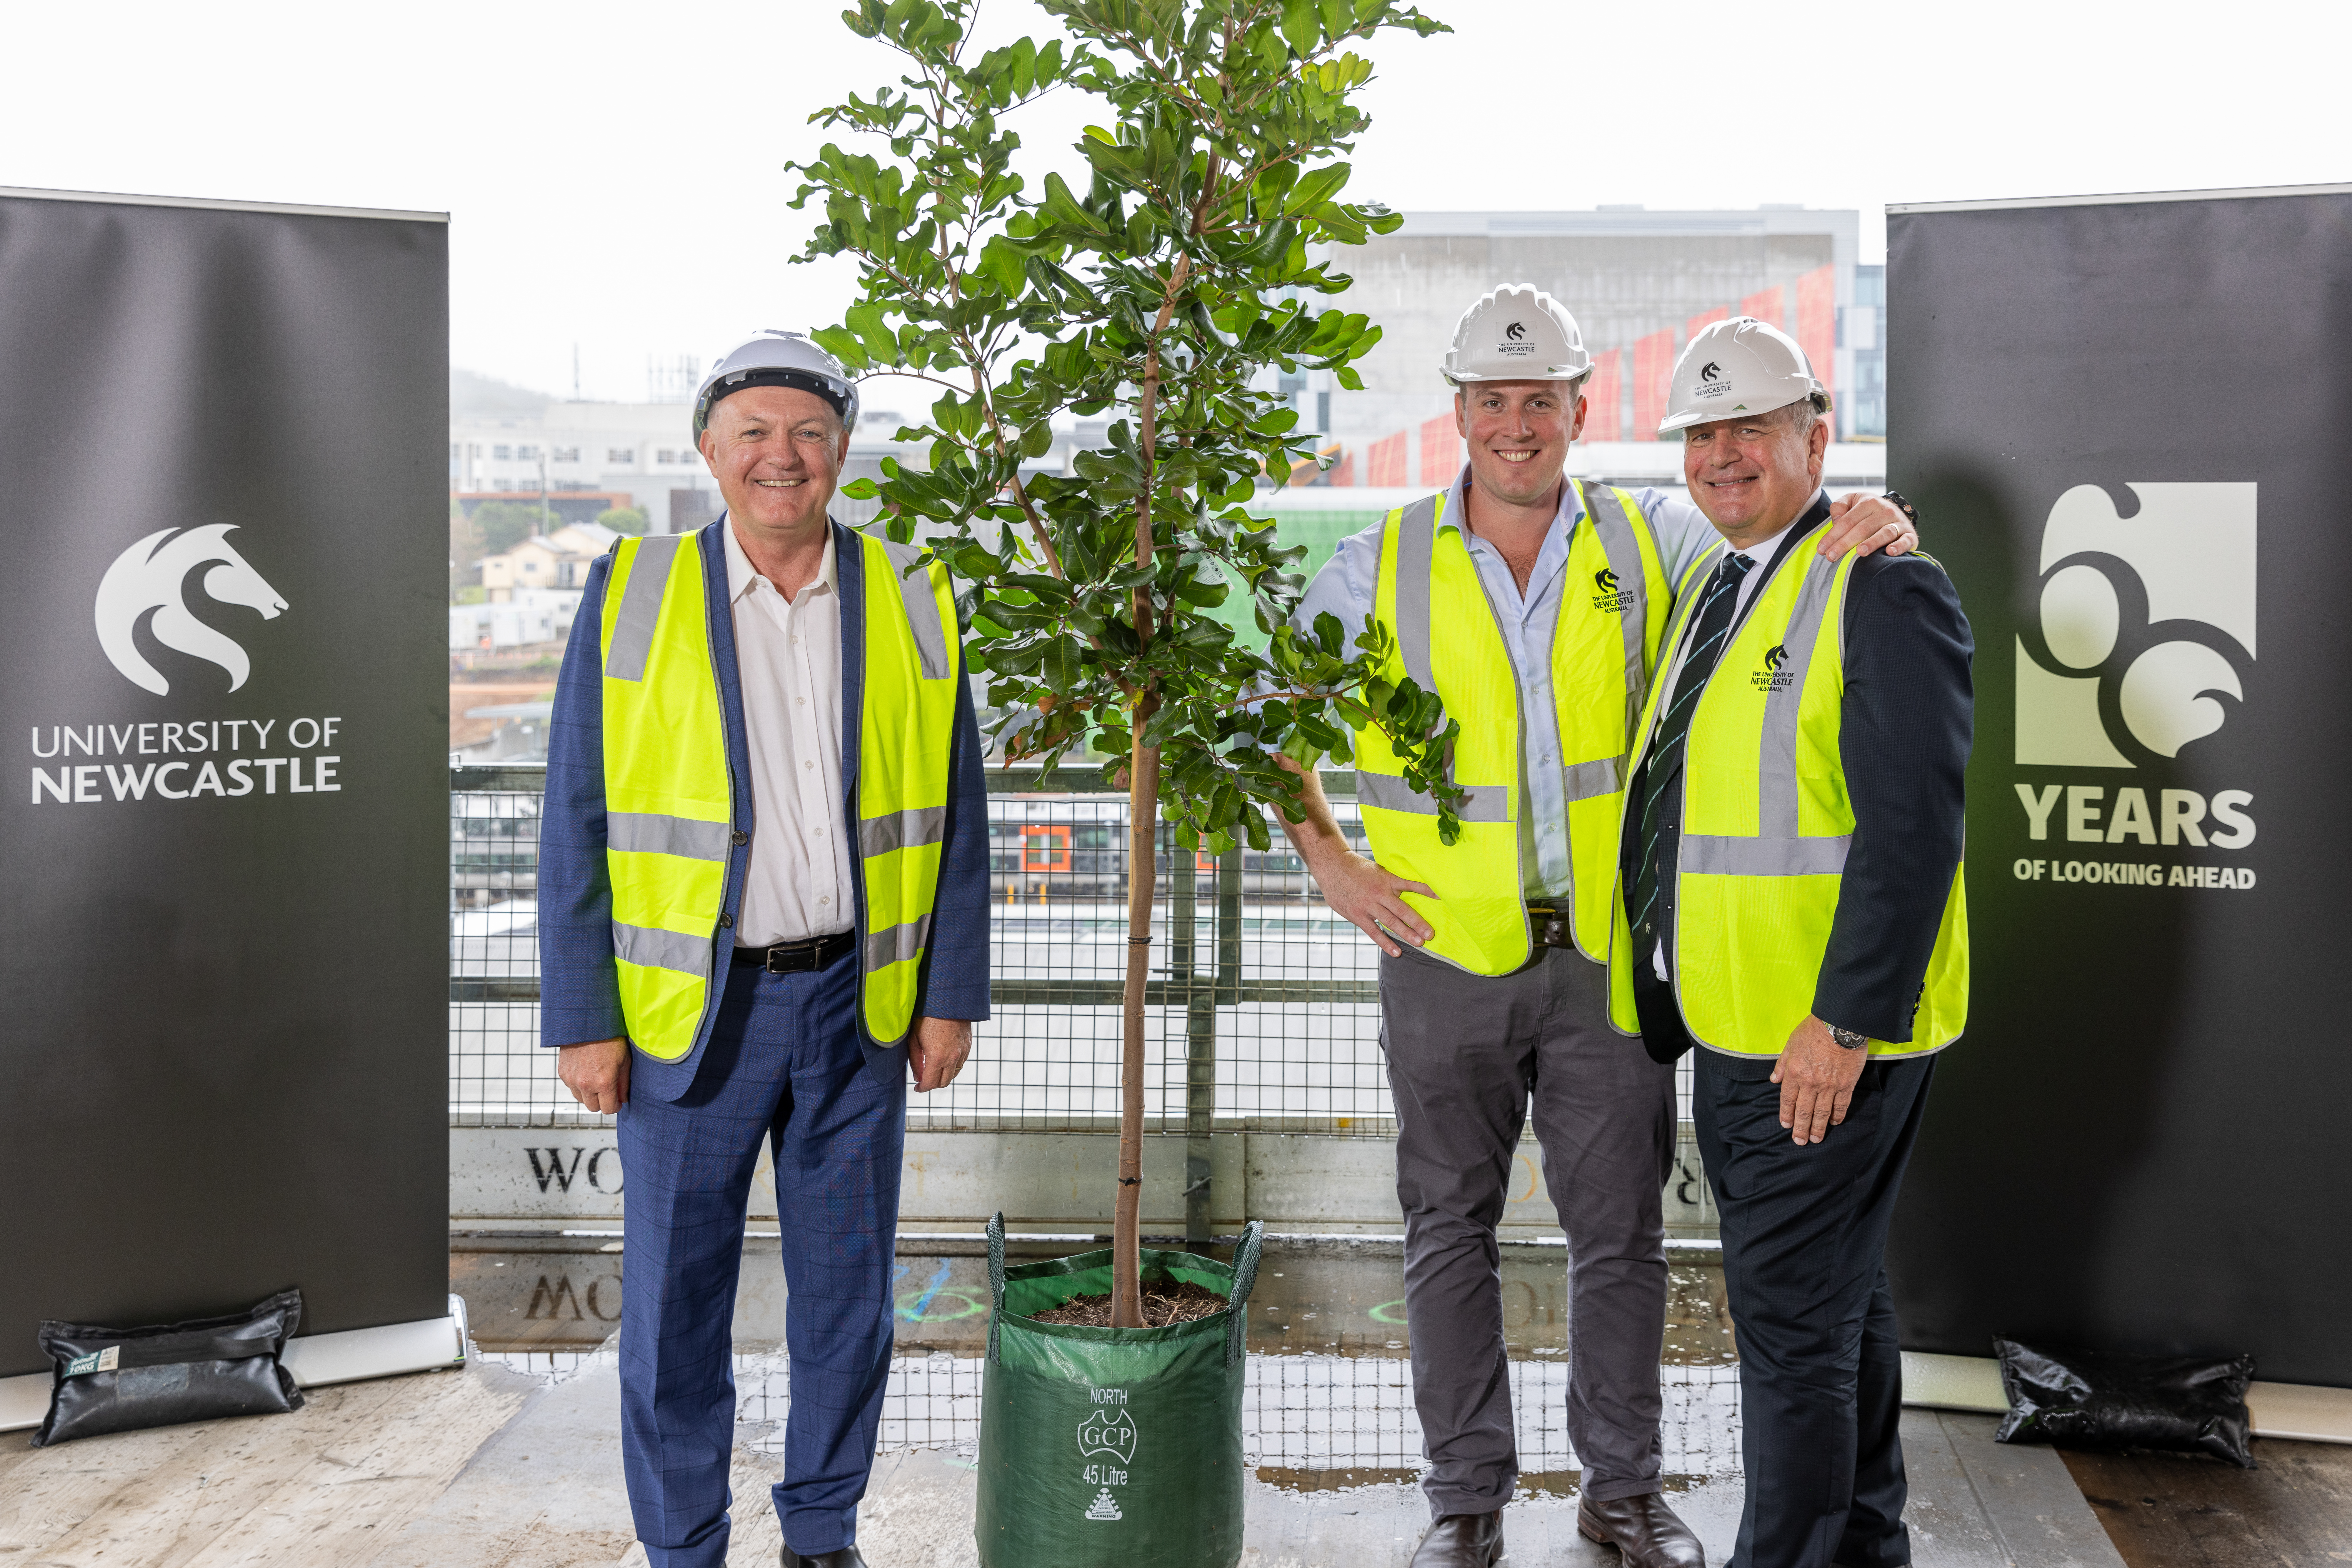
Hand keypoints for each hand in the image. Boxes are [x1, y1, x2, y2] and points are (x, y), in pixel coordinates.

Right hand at [558, 1037, 629, 1113]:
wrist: (588, 1023)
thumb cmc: (609, 1039)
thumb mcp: (624, 1061)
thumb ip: (623, 1084)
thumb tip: (623, 1099)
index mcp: (603, 1083)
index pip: (607, 1109)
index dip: (614, 1106)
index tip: (617, 1101)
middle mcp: (585, 1084)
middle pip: (593, 1107)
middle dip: (602, 1102)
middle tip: (608, 1091)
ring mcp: (572, 1079)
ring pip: (581, 1099)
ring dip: (589, 1094)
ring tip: (597, 1079)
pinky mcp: (563, 1073)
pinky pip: (572, 1087)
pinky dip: (579, 1085)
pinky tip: (587, 1072)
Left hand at [910, 1016, 972, 1091]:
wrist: (947, 1000)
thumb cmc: (927, 1017)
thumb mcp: (914, 1039)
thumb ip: (915, 1061)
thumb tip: (917, 1077)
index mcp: (937, 1058)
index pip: (930, 1083)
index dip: (922, 1088)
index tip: (917, 1087)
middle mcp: (952, 1058)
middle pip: (944, 1082)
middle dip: (932, 1084)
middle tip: (924, 1080)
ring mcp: (963, 1052)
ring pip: (954, 1074)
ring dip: (943, 1076)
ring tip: (934, 1069)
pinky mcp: (968, 1046)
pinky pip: (961, 1063)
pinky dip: (952, 1066)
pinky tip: (944, 1059)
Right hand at [1307, 845, 1434, 956]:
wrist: (1332, 866)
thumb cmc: (1356, 867)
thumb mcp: (1377, 869)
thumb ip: (1390, 881)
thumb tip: (1407, 888)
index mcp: (1386, 879)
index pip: (1410, 885)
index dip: (1426, 891)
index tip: (1440, 897)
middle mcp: (1379, 893)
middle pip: (1402, 910)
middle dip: (1417, 923)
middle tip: (1430, 934)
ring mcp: (1368, 905)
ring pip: (1390, 922)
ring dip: (1405, 934)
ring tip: (1419, 943)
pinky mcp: (1357, 915)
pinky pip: (1374, 932)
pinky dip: (1385, 942)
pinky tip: (1396, 952)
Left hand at [1770, 1015, 1867, 1144]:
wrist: (1839, 1024)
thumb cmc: (1813, 1031)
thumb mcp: (1791, 1044)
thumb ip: (1782, 1064)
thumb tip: (1773, 1080)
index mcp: (1794, 1073)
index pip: (1787, 1099)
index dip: (1787, 1114)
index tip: (1786, 1125)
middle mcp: (1810, 1083)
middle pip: (1804, 1110)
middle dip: (1801, 1128)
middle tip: (1800, 1141)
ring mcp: (1829, 1086)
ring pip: (1821, 1112)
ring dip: (1818, 1128)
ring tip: (1815, 1139)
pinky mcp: (1846, 1085)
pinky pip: (1841, 1105)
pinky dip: (1837, 1116)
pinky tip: (1834, 1123)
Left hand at [1818, 493, 1916, 559]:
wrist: (1896, 511)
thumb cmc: (1868, 510)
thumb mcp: (1853, 501)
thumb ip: (1840, 506)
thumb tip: (1836, 520)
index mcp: (1868, 502)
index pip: (1847, 520)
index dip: (1833, 535)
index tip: (1821, 549)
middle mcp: (1884, 511)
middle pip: (1862, 528)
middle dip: (1845, 543)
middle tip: (1832, 556)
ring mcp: (1898, 522)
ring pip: (1884, 533)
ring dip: (1872, 543)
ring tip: (1860, 552)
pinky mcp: (1909, 534)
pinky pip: (1906, 540)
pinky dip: (1899, 546)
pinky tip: (1889, 552)